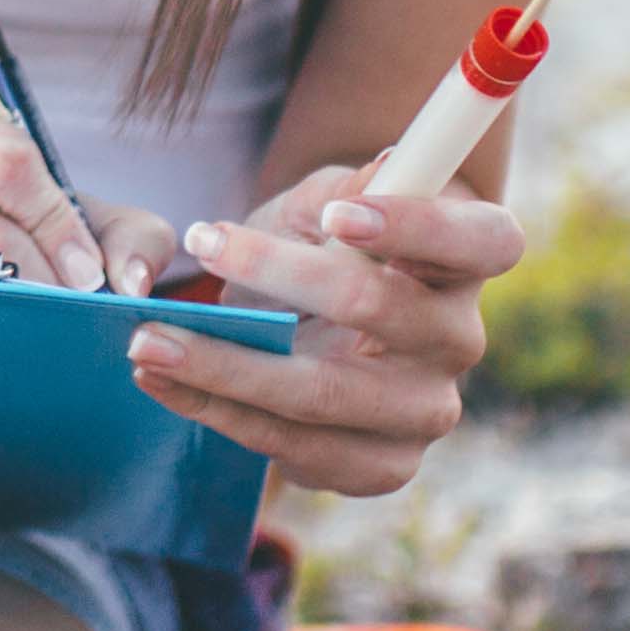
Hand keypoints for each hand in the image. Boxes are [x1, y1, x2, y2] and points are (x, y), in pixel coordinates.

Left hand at [120, 162, 526, 497]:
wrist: (310, 325)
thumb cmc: (324, 246)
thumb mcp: (328, 201)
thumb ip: (351, 186)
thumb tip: (387, 164)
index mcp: (467, 261)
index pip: (483, 240)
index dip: (419, 226)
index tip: (337, 213)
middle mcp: (461, 339)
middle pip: (382, 310)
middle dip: (281, 275)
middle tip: (200, 242)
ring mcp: (425, 412)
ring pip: (323, 393)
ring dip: (223, 366)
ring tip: (146, 340)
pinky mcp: (381, 465)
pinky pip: (295, 448)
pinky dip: (219, 412)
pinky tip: (165, 382)